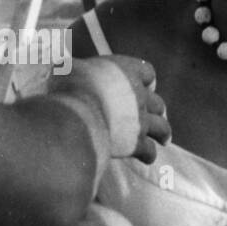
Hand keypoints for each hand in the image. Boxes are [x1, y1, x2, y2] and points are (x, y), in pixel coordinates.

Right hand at [52, 56, 170, 164]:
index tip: (145, 84)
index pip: (146, 71)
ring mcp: (140, 120)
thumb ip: (74, 69)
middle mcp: (138, 95)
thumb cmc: (68, 90)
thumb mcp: (67, 70)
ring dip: (163, 132)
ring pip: (162, 126)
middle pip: (157, 101)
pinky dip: (148, 154)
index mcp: (125, 71)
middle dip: (156, 108)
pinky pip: (149, 150)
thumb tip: (62, 67)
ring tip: (164, 139)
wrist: (76, 118)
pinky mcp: (136, 143)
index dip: (146, 79)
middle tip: (155, 113)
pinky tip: (146, 158)